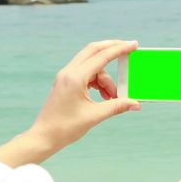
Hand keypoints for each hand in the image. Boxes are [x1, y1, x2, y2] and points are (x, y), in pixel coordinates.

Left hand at [26, 40, 141, 151]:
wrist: (44, 137)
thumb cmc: (65, 128)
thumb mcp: (94, 116)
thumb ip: (116, 106)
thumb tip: (135, 104)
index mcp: (75, 77)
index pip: (101, 57)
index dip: (120, 49)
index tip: (133, 45)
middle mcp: (69, 72)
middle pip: (93, 51)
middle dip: (112, 49)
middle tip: (128, 51)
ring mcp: (66, 76)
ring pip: (91, 65)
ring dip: (105, 78)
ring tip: (113, 97)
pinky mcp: (65, 82)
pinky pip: (85, 74)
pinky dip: (97, 81)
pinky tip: (103, 96)